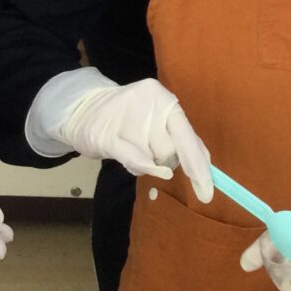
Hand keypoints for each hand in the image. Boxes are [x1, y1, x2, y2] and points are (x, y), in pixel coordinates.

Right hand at [27, 68, 212, 202]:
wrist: (82, 110)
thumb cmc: (126, 119)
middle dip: (166, 161)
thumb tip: (204, 162)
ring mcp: (127, 116)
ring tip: (131, 149)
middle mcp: (150, 103)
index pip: (188, 136)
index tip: (207, 191)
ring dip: (148, 164)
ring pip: (154, 158)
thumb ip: (180, 139)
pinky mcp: (107, 135)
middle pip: (172, 151)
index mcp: (165, 99)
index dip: (198, 165)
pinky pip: (134, 159)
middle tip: (149, 151)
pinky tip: (146, 167)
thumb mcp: (156, 122)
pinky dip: (143, 167)